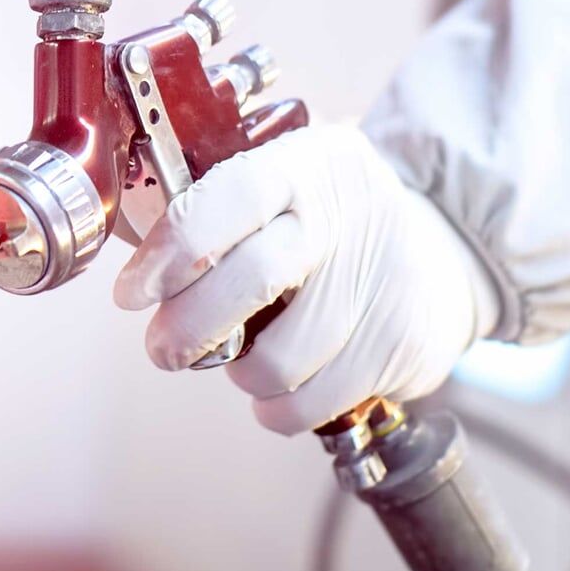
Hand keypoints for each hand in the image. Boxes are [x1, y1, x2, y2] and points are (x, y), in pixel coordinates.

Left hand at [112, 124, 501, 433]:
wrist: (438, 248)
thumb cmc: (322, 224)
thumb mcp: (276, 188)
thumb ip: (209, 216)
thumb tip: (133, 271)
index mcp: (304, 164)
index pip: (230, 198)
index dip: (171, 251)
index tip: (131, 293)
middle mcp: (351, 213)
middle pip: (253, 280)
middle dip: (189, 328)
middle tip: (164, 348)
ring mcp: (386, 278)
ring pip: (280, 360)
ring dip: (242, 373)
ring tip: (246, 357)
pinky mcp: (405, 342)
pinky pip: (313, 402)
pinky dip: (280, 406)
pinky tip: (284, 383)